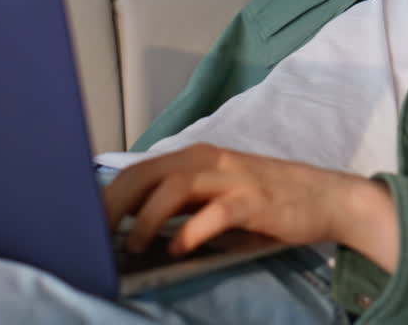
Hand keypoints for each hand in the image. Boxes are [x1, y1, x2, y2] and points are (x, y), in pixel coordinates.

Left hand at [103, 144, 398, 270]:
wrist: (324, 197)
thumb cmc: (265, 200)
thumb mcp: (216, 194)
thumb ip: (180, 204)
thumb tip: (131, 227)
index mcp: (194, 157)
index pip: (137, 170)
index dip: (106, 195)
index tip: (83, 223)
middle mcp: (207, 160)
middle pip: (146, 174)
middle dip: (113, 204)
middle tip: (92, 237)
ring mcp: (231, 178)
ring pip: (174, 188)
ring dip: (147, 218)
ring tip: (133, 245)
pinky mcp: (253, 200)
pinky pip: (215, 213)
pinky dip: (191, 232)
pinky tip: (178, 249)